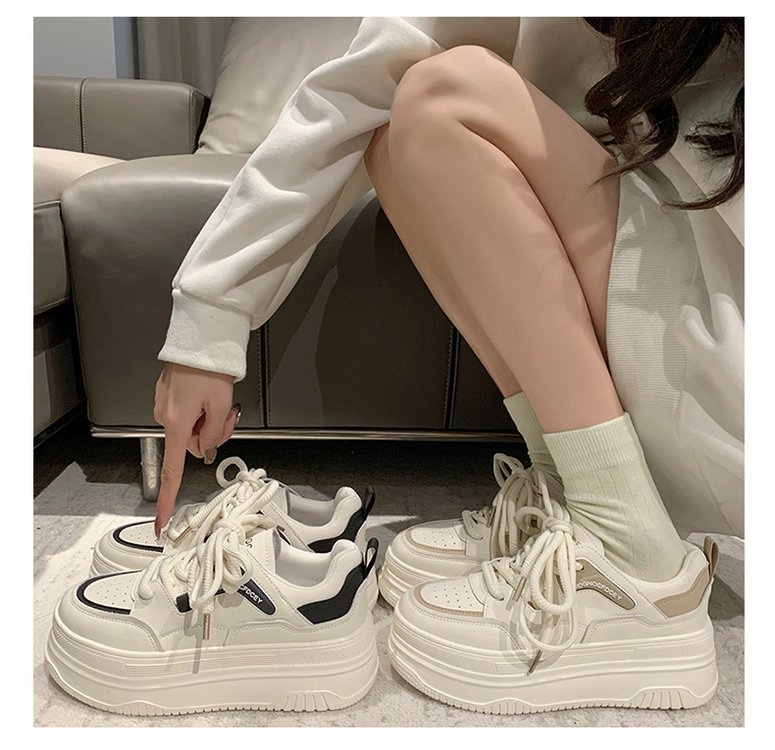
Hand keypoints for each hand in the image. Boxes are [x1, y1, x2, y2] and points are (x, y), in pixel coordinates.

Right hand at [152, 362, 239, 535]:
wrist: (201, 339)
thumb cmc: (210, 368)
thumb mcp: (223, 407)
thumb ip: (215, 434)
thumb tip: (207, 448)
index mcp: (176, 424)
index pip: (172, 471)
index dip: (167, 499)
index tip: (161, 522)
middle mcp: (164, 415)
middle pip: (191, 444)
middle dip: (211, 435)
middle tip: (227, 415)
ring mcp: (163, 404)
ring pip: (191, 428)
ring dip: (207, 420)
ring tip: (219, 398)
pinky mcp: (167, 394)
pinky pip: (186, 412)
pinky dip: (200, 408)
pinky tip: (208, 392)